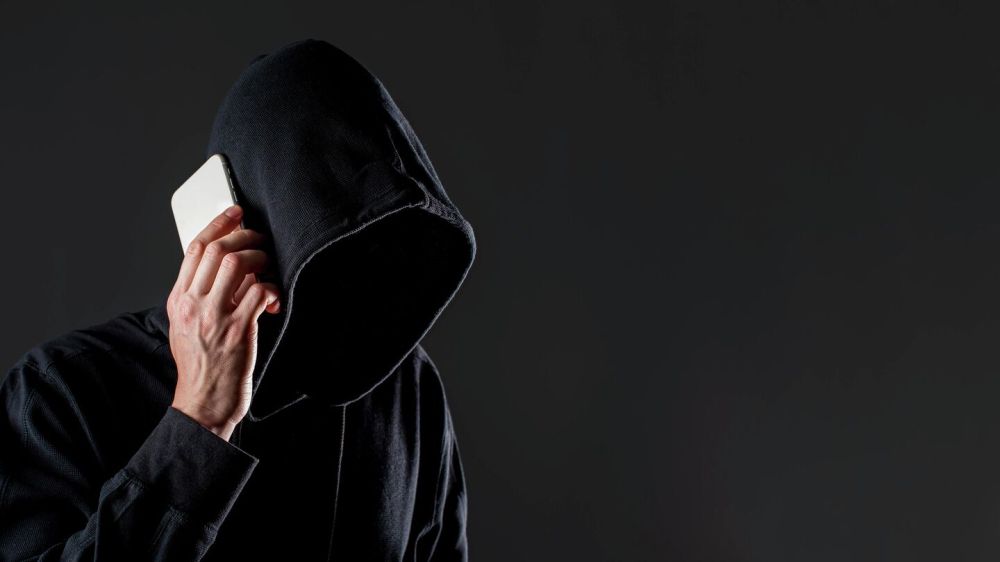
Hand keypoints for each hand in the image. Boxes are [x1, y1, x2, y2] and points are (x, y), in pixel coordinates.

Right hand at [166, 205, 280, 440]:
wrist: (203, 404)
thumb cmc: (201, 368)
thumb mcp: (186, 327)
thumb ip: (199, 297)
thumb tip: (225, 268)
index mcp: (178, 300)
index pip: (195, 249)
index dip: (218, 224)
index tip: (235, 212)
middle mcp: (193, 304)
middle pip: (218, 250)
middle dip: (245, 236)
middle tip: (261, 238)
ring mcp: (215, 317)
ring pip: (239, 265)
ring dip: (261, 259)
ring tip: (269, 268)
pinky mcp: (238, 330)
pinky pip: (260, 292)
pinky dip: (272, 288)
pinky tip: (274, 299)